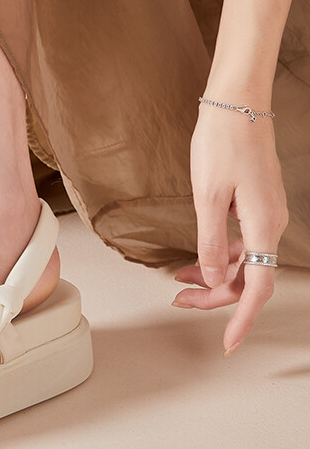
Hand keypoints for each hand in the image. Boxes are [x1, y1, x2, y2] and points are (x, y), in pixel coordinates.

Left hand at [175, 102, 288, 353]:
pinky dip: (218, 254)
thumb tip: (215, 280)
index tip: (228, 343)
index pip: (258, 287)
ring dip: (214, 275)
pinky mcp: (255, 204)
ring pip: (243, 261)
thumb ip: (211, 242)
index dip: (241, 318)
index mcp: (262, 226)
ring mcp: (265, 214)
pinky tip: (196, 258)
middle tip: (179, 299)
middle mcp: (270, 224)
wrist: (235, 105)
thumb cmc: (220, 145)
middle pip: (248, 277)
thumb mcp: (207, 197)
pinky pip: (240, 242)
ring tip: (179, 281)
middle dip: (215, 295)